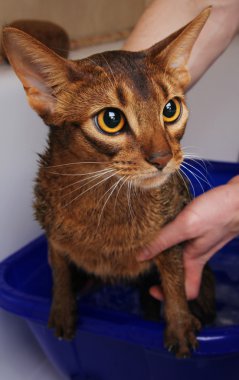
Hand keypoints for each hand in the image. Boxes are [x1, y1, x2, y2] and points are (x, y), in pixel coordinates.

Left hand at [138, 176, 238, 299]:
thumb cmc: (219, 212)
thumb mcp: (186, 227)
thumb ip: (163, 240)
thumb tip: (141, 256)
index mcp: (194, 260)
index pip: (187, 291)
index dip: (170, 295)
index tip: (152, 288)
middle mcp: (196, 253)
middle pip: (178, 272)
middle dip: (161, 271)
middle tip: (143, 261)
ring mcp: (199, 240)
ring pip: (178, 253)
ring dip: (163, 250)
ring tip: (146, 243)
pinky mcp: (199, 227)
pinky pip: (181, 237)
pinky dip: (169, 234)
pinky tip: (159, 224)